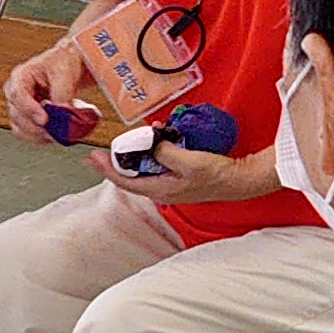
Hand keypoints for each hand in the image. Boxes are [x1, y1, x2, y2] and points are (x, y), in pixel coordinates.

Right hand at [1, 37, 97, 148]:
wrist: (68, 68)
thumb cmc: (62, 64)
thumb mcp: (64, 72)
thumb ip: (61, 93)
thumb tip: (61, 112)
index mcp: (20, 76)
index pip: (17, 94)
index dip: (29, 109)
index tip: (44, 119)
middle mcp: (16, 93)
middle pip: (17, 116)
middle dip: (36, 126)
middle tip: (55, 130)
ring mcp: (20, 108)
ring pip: (20, 128)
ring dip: (39, 134)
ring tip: (57, 132)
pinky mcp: (27, 119)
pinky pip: (28, 134)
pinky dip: (41, 137)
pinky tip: (54, 134)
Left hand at [88, 139, 272, 205]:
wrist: (240, 180)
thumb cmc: (217, 174)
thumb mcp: (189, 161)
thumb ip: (165, 152)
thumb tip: (151, 144)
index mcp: (160, 190)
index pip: (124, 181)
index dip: (106, 169)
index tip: (92, 158)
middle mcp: (161, 191)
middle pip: (130, 177)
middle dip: (116, 162)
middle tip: (102, 150)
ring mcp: (169, 185)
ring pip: (143, 171)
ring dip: (135, 156)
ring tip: (128, 142)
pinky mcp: (178, 178)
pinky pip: (157, 166)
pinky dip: (152, 154)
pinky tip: (154, 141)